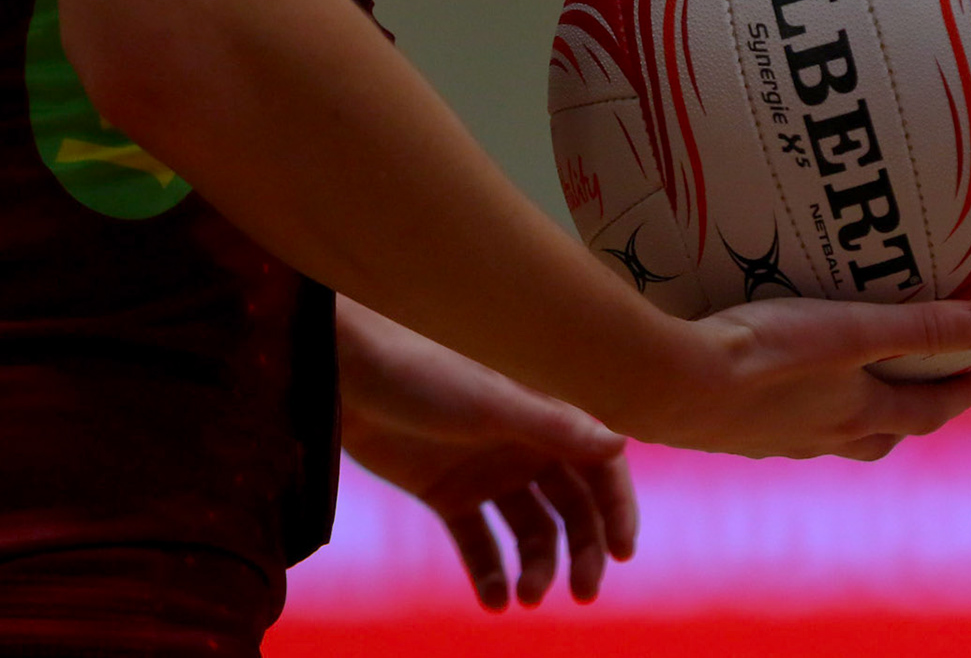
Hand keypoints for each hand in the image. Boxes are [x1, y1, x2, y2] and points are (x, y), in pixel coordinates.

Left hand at [337, 298, 636, 609]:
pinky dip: (489, 571)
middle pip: (572, 507)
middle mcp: (527, 446)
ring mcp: (488, 472)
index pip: (600, 467)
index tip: (621, 551)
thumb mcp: (492, 403)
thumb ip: (556, 426)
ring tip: (526, 596)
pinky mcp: (449, 494)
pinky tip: (494, 600)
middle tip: (583, 593)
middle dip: (583, 550)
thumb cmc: (426, 370)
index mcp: (548, 416)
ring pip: (530, 530)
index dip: (616, 508)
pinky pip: (479, 540)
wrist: (348, 372)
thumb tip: (621, 442)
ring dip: (536, 565)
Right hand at [636, 297, 970, 459]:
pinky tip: (780, 385)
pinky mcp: (731, 431)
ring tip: (851, 378)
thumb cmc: (766, 355)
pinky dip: (800, 406)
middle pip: (881, 434)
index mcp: (857, 415)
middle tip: (925, 386)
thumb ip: (920, 327)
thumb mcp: (852, 330)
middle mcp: (820, 437)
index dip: (960, 394)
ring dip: (853, 411)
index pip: (926, 412)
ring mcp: (773, 439)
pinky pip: (782, 423)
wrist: (668, 385)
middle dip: (910, 413)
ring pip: (830, 431)